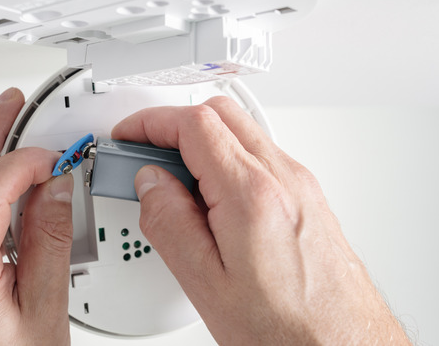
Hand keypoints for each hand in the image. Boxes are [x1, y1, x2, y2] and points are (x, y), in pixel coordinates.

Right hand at [112, 97, 409, 344]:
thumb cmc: (289, 329)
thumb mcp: (206, 284)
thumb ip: (169, 223)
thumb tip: (150, 183)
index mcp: (253, 194)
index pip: (194, 124)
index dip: (151, 122)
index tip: (129, 136)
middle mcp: (284, 178)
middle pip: (221, 113)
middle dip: (174, 124)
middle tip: (145, 153)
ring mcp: (301, 186)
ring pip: (243, 132)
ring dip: (203, 142)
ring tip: (174, 184)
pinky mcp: (309, 199)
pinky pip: (261, 158)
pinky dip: (228, 161)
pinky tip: (211, 201)